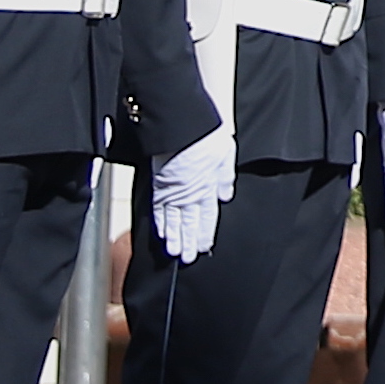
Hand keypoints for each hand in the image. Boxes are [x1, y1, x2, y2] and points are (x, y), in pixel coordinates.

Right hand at [151, 122, 234, 262]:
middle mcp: (192, 193)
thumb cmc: (205, 135)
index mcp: (209, 186)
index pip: (208, 216)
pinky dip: (160, 223)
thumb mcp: (226, 155)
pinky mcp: (159, 186)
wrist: (182, 126)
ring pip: (175, 220)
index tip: (203, 246)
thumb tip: (225, 195)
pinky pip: (159, 209)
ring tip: (175, 252)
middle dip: (189, 241)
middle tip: (188, 257)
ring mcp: (174, 191)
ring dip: (175, 237)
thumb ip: (225, 178)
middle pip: (191, 223)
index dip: (205, 233)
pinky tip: (161, 233)